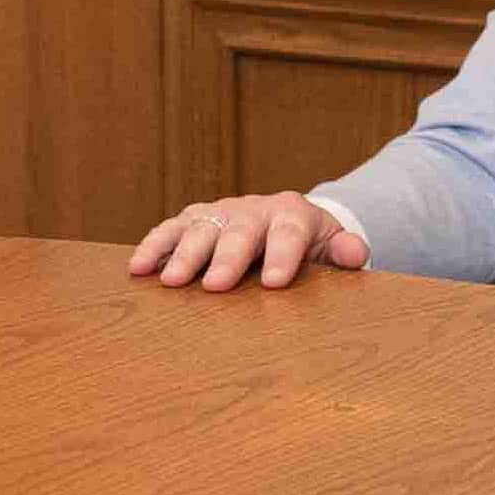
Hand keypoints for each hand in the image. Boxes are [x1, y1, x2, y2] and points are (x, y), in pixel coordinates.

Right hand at [128, 193, 366, 290]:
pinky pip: (170, 230)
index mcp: (292, 214)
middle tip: (216, 285)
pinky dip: (153, 246)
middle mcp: (253, 209)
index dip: (282, 257)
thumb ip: (345, 253)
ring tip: (171, 281)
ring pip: (200, 228)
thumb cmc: (312, 245)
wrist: (289, 222)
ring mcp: (220, 212)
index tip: (273, 284)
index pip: (289, 233)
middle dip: (227, 258)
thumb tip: (356, 253)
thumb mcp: (334, 247)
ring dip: (183, 254)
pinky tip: (138, 268)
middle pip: (239, 231)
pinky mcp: (194, 219)